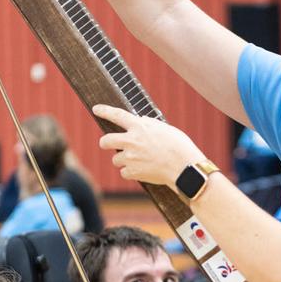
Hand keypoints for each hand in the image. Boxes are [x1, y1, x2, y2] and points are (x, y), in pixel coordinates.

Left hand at [93, 105, 207, 187]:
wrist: (184, 167)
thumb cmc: (179, 146)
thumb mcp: (164, 129)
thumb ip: (149, 125)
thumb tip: (140, 122)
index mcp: (140, 126)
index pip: (117, 115)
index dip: (105, 111)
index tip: (96, 109)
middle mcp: (131, 141)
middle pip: (105, 141)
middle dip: (105, 142)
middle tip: (108, 144)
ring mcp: (130, 157)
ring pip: (116, 159)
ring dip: (124, 160)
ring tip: (141, 161)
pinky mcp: (132, 172)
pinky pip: (124, 172)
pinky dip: (131, 172)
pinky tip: (144, 170)